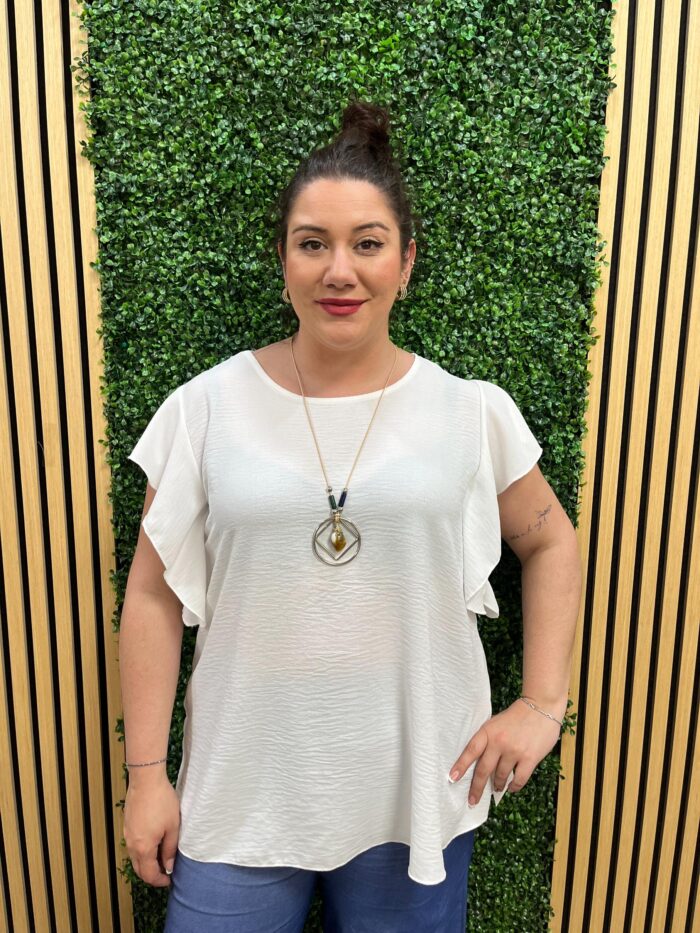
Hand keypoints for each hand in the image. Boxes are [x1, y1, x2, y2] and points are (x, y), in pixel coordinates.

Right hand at [123, 772, 180, 886]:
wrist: (146, 780)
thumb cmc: (161, 801)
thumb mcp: (173, 827)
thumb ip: (170, 849)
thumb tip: (168, 866)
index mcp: (143, 848)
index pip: (148, 874)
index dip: (159, 881)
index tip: (169, 880)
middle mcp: (132, 844)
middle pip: (139, 869)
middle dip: (151, 874)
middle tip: (165, 872)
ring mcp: (127, 834)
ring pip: (135, 857)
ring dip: (146, 862)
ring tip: (162, 856)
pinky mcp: (127, 825)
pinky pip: (133, 845)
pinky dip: (142, 851)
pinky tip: (154, 842)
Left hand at [448, 699, 561, 805]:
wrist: (541, 707)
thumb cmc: (516, 716)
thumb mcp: (496, 723)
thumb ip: (489, 741)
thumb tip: (483, 766)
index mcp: (488, 731)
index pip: (470, 750)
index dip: (461, 766)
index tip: (452, 778)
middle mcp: (499, 742)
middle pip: (484, 770)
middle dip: (477, 788)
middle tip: (472, 801)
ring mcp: (514, 751)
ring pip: (501, 776)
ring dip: (498, 785)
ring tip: (497, 788)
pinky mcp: (530, 758)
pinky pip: (519, 779)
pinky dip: (514, 787)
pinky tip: (511, 788)